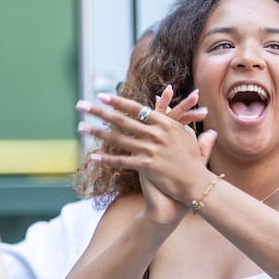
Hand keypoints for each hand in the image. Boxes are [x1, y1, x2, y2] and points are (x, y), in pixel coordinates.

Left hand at [78, 87, 215, 220]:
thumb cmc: (194, 160)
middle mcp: (156, 134)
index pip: (136, 109)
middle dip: (99, 112)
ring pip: (118, 139)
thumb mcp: (188, 136)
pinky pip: (122, 161)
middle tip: (81, 105)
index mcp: (165, 123)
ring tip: (81, 127)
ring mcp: (151, 150)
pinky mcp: (147, 166)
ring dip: (97, 133)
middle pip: (122, 120)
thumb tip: (172, 106)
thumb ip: (178, 120)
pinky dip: (107, 160)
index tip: (101, 96)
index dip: (117, 101)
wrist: (197, 183)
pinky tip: (93, 157)